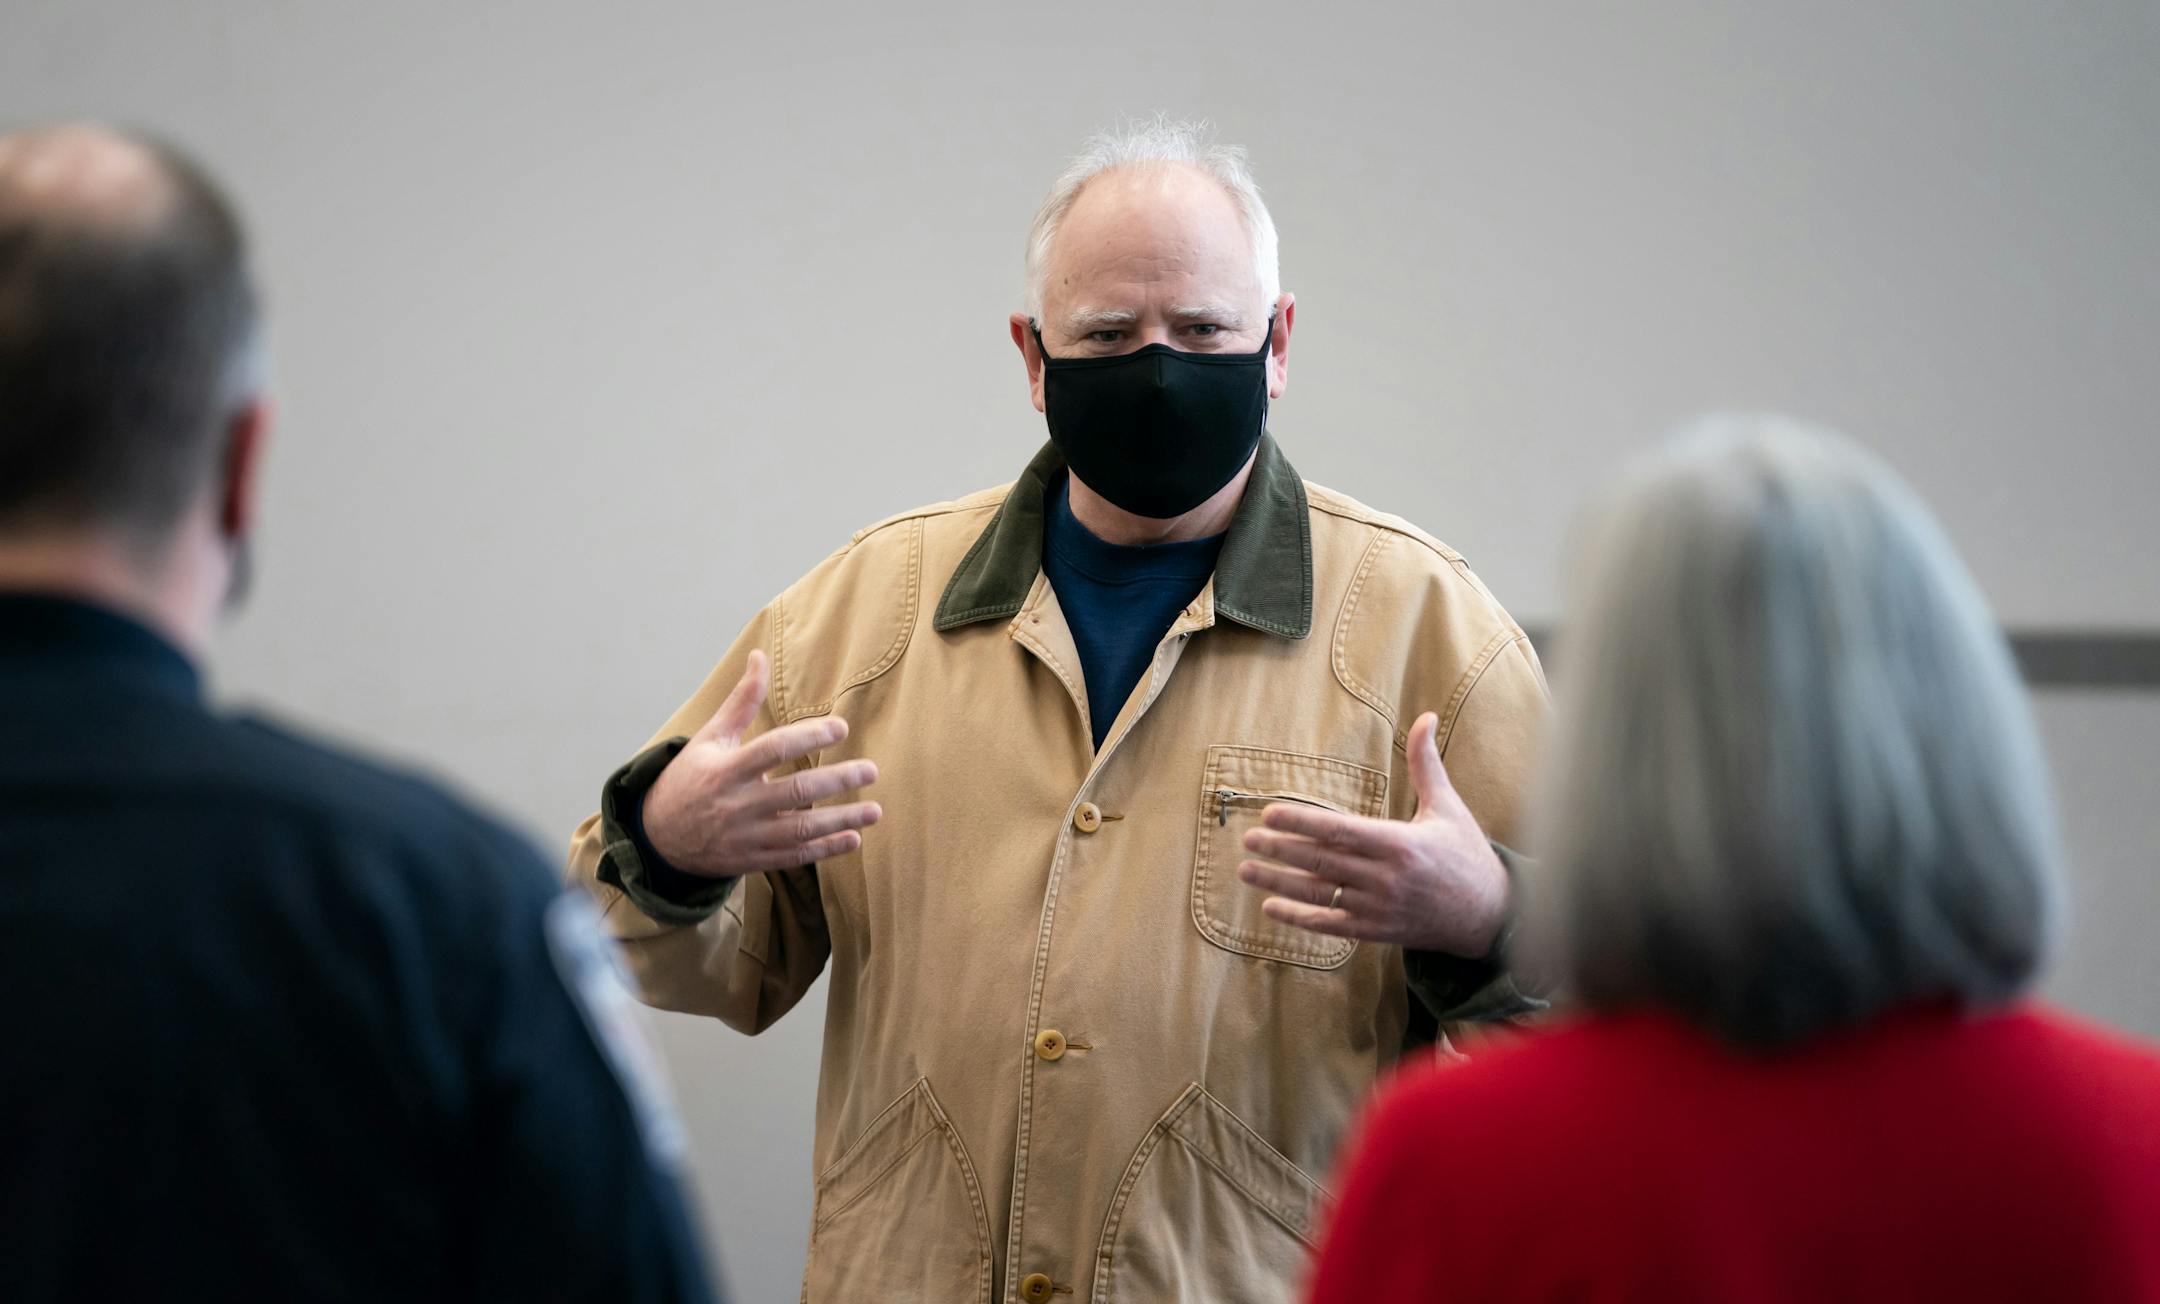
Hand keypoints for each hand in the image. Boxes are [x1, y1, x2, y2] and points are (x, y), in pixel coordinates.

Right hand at [641, 650, 881, 876]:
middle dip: (836, 780)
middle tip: (871, 770)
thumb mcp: (709, 738)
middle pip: (794, 791)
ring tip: (874, 811)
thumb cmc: (689, 779)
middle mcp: (737, 804)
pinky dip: (825, 849)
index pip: (773, 749)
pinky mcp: (752, 860)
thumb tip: (759, 655)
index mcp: (726, 770)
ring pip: (800, 829)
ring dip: (841, 821)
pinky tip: (853, 839)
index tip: (840, 728)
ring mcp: (746, 836)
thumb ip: (741, 701)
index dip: (808, 737)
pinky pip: (794, 856)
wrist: (658, 837)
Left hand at [1237, 712, 1506, 956]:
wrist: (1491, 915)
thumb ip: (1426, 764)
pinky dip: (1300, 918)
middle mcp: (1385, 878)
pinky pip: (1331, 925)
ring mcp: (1379, 908)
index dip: (1300, 822)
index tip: (1269, 813)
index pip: (1339, 831)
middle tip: (1247, 840)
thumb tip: (1424, 717)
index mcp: (1400, 844)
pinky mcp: (1377, 932)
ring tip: (1246, 871)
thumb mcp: (1447, 807)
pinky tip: (1272, 907)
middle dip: (1280, 850)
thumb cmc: (1466, 854)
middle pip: (1321, 862)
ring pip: (1319, 895)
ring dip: (1279, 883)